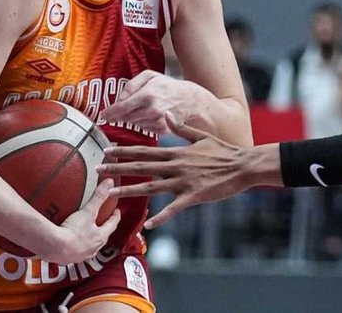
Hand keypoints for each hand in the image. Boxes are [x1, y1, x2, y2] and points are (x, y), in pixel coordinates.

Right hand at [36, 179, 120, 263]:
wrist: (56, 248)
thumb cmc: (74, 232)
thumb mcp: (88, 212)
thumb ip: (98, 197)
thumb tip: (109, 183)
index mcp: (101, 236)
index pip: (112, 225)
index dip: (115, 217)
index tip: (116, 211)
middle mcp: (94, 248)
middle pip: (103, 236)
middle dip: (104, 228)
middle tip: (103, 221)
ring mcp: (83, 254)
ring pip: (91, 246)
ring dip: (90, 239)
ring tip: (86, 232)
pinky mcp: (71, 258)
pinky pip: (77, 251)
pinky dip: (76, 246)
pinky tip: (70, 242)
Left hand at [98, 114, 258, 229]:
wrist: (244, 165)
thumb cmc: (223, 151)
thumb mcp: (200, 135)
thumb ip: (180, 128)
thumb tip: (166, 115)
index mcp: (175, 152)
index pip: (144, 150)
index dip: (123, 151)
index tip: (106, 150)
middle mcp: (175, 166)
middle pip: (141, 167)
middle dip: (118, 168)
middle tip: (98, 171)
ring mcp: (184, 182)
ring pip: (152, 187)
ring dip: (131, 190)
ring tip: (112, 194)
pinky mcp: (194, 196)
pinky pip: (174, 209)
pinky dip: (161, 217)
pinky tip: (148, 225)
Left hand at [99, 69, 199, 135]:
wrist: (190, 99)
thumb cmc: (167, 86)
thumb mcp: (149, 76)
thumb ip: (131, 85)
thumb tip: (119, 99)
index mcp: (147, 95)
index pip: (122, 108)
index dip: (109, 113)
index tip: (102, 116)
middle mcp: (152, 110)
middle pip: (126, 118)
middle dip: (119, 116)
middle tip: (116, 113)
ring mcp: (158, 122)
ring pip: (134, 124)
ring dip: (132, 118)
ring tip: (141, 109)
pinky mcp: (162, 130)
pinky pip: (144, 129)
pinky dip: (143, 123)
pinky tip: (149, 115)